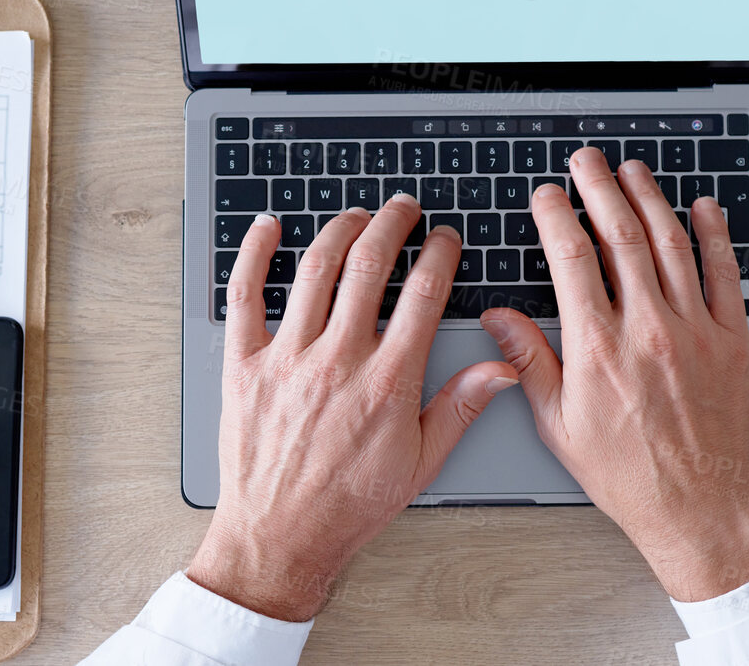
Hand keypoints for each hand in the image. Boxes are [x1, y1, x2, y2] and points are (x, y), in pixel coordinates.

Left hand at [186, 195, 520, 620]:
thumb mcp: (421, 464)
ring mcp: (287, 359)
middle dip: (392, 225)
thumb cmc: (349, 506)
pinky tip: (268, 227)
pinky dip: (255, 254)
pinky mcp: (244, 366)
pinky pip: (245, 296)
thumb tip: (503, 368)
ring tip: (357, 216)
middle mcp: (337, 362)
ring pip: (315, 270)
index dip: (439, 255)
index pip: (423, 295)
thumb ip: (461, 407)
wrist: (280, 538)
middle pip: (370, 266)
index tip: (445, 239)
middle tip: (404, 209)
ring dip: (340, 230)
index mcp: (386, 383)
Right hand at [479, 147, 748, 601]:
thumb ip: (527, 361)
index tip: (546, 196)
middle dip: (600, 188)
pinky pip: (724, 274)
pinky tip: (703, 208)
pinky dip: (715, 235)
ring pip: (671, 244)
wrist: (694, 503)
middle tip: (587, 161)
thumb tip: (499, 318)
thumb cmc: (625, 471)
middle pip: (621, 236)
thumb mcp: (558, 422)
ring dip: (650, 198)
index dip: (555, 217)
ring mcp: (694, 330)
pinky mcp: (731, 339)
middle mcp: (647, 328)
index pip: (571, 258)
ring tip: (633, 171)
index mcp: (598, 346)